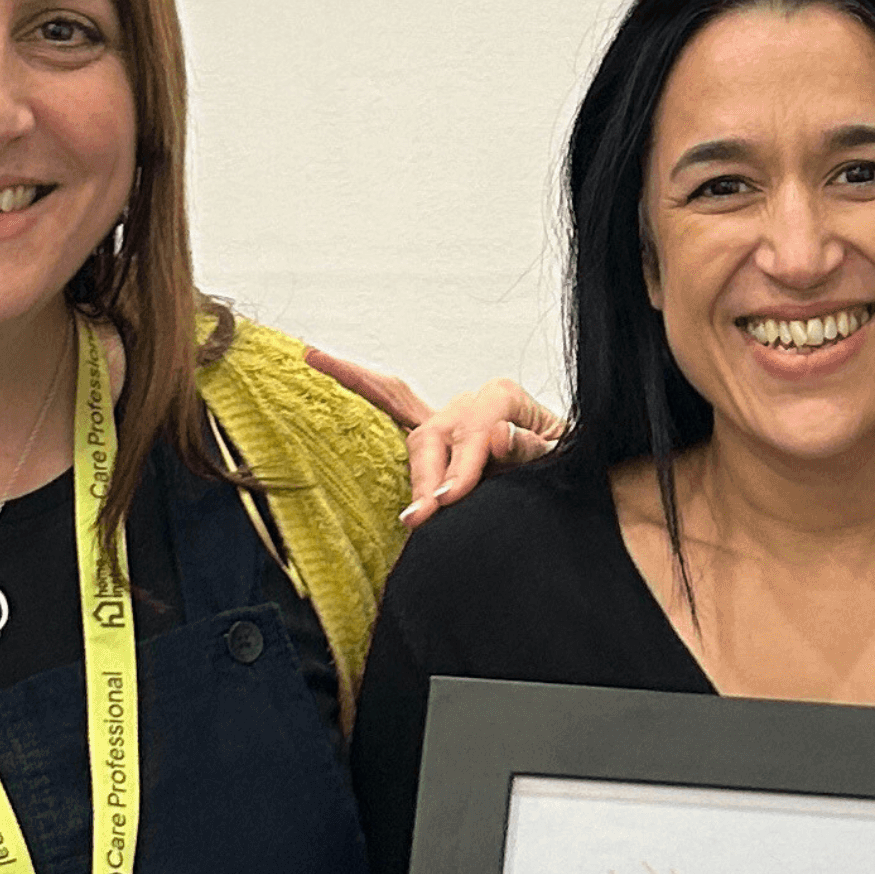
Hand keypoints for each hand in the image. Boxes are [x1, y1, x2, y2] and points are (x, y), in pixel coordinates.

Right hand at [301, 347, 562, 525]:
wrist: (559, 462)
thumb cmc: (559, 458)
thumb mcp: (557, 454)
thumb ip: (528, 446)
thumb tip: (496, 434)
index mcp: (501, 395)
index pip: (474, 433)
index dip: (462, 467)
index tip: (452, 499)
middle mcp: (467, 399)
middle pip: (435, 437)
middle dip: (428, 479)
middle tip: (423, 517)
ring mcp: (444, 413)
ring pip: (412, 435)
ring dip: (409, 471)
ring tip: (411, 515)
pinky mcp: (427, 430)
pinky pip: (386, 400)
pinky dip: (354, 379)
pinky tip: (315, 356)